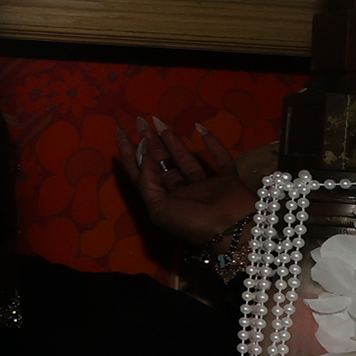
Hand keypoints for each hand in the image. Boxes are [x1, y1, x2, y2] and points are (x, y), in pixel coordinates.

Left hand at [117, 115, 258, 249]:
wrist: (233, 231)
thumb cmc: (191, 222)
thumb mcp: (159, 208)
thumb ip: (148, 182)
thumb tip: (144, 157)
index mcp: (163, 201)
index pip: (142, 175)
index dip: (130, 156)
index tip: (121, 133)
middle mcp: (182, 193)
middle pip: (163, 165)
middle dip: (151, 145)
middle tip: (142, 124)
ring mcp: (205, 186)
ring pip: (186, 160)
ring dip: (174, 144)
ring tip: (161, 126)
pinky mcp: (227, 180)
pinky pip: (220, 159)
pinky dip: (213, 145)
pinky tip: (201, 129)